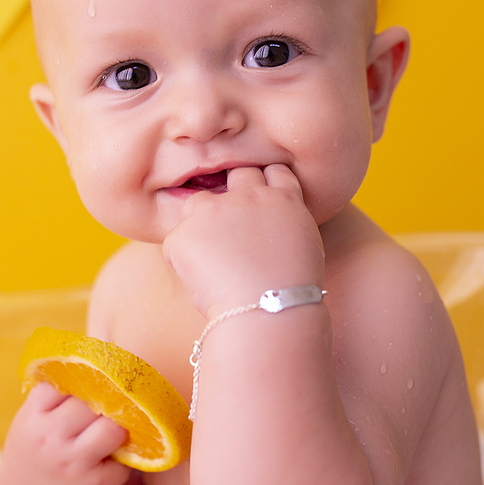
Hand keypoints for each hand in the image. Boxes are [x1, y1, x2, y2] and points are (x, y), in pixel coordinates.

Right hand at [0, 382, 130, 484]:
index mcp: (34, 413)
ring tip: (108, 434)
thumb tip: (104, 338)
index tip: (99, 374)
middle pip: (95, 402)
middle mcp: (50, 437)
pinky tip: (105, 463)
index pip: (70, 378)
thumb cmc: (37, 443)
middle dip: (107, 402)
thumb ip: (59, 385)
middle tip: (109, 406)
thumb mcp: (34, 414)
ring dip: (117, 431)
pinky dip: (121, 462)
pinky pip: (123, 463)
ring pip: (113, 430)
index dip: (89, 375)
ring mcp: (71, 462)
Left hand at [162, 164, 324, 316]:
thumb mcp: (306, 248)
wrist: (270, 311)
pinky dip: (184, 259)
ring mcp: (213, 210)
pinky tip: (201, 281)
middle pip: (237, 175)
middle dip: (233, 193)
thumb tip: (262, 233)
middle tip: (232, 228)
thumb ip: (284, 227)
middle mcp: (248, 195)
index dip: (266, 186)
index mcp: (284, 199)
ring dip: (201, 223)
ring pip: (198, 203)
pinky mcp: (184, 232)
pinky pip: (178, 241)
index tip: (261, 207)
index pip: (274, 173)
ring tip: (212, 260)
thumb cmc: (292, 293)